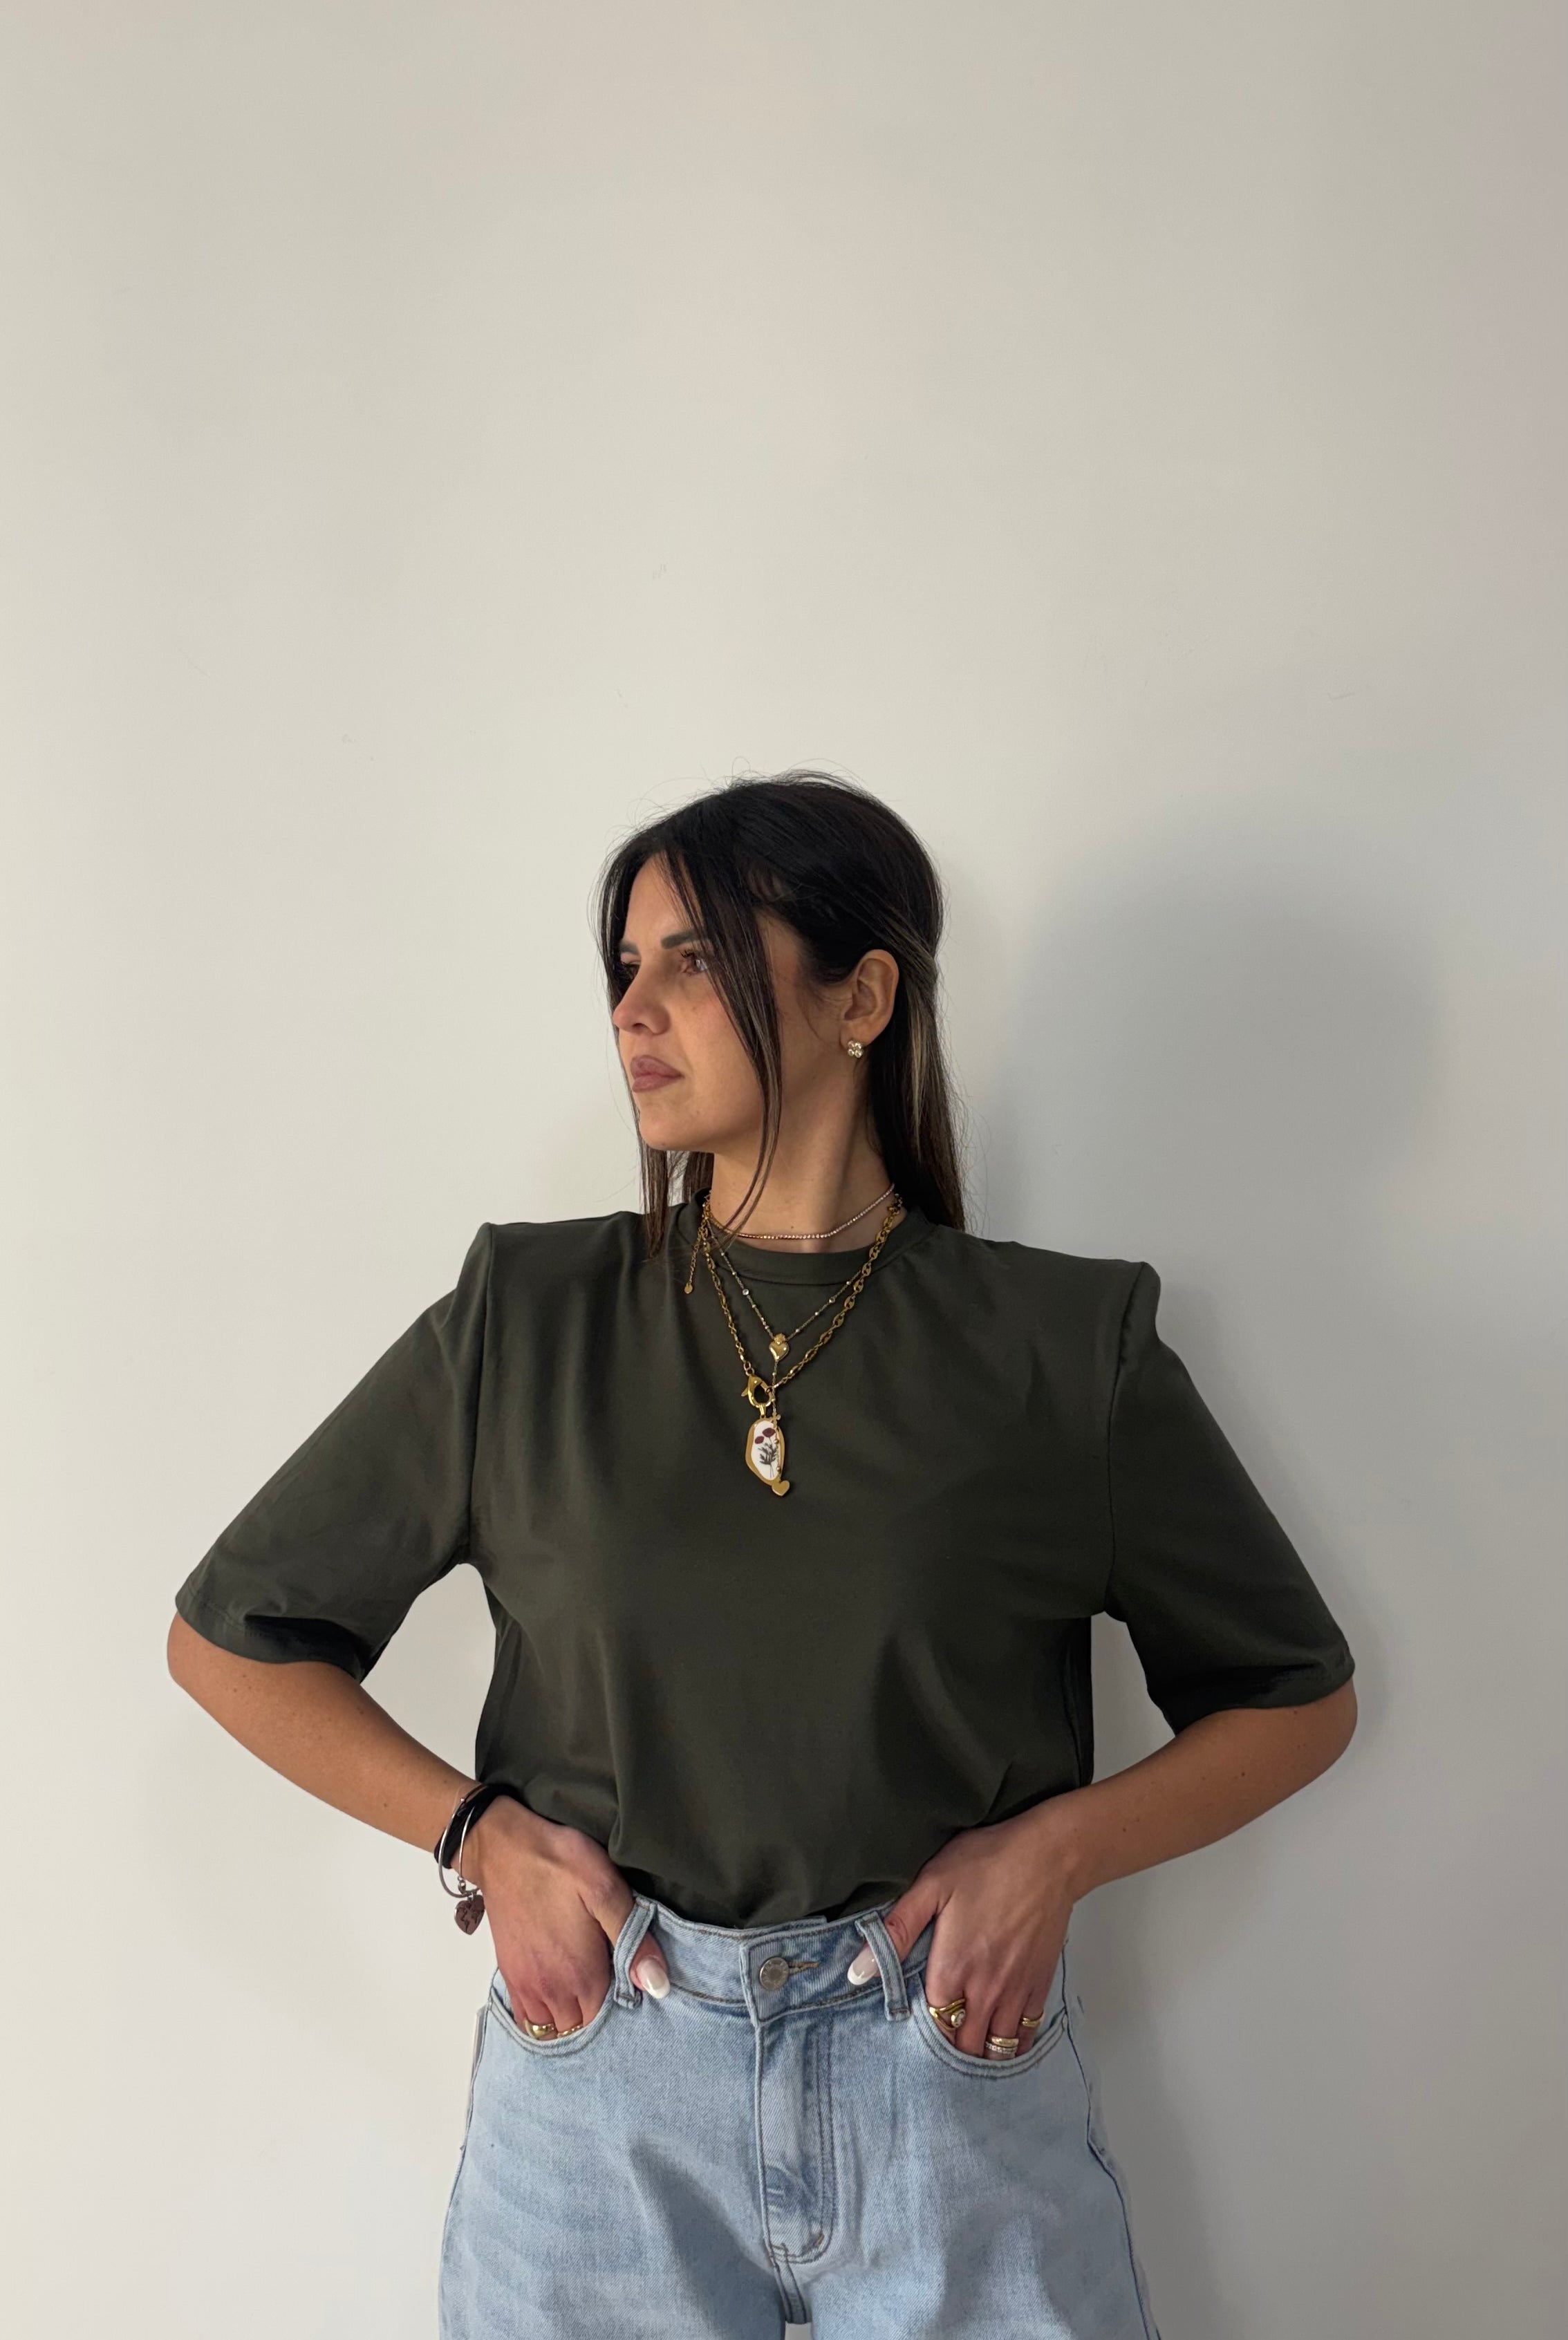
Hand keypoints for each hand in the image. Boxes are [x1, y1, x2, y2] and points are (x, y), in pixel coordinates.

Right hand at [461, 1797, 670, 2033]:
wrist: (503, 1848)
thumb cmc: (558, 1863)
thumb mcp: (606, 1888)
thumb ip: (632, 1938)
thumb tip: (657, 1984)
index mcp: (582, 1974)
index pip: (608, 2019)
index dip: (623, 2008)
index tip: (629, 1987)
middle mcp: (552, 1991)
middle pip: (581, 2030)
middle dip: (598, 2019)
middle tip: (610, 1989)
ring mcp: (526, 1986)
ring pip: (552, 2032)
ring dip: (570, 2023)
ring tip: (586, 1997)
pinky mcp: (510, 1975)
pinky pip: (526, 2021)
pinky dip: (543, 2021)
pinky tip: (557, 2000)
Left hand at [850, 1802, 1078, 2057]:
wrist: (1048, 1856)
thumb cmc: (988, 1864)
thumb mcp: (931, 1885)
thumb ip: (895, 1931)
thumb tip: (858, 1971)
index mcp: (952, 1970)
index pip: (931, 2028)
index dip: (920, 2037)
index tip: (911, 2035)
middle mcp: (985, 1991)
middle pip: (964, 2047)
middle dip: (949, 2052)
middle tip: (936, 2050)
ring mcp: (1017, 1992)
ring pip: (997, 2048)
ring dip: (980, 2055)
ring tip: (966, 2053)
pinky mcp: (1040, 1985)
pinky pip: (1026, 2034)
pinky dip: (1013, 2046)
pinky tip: (1002, 2043)